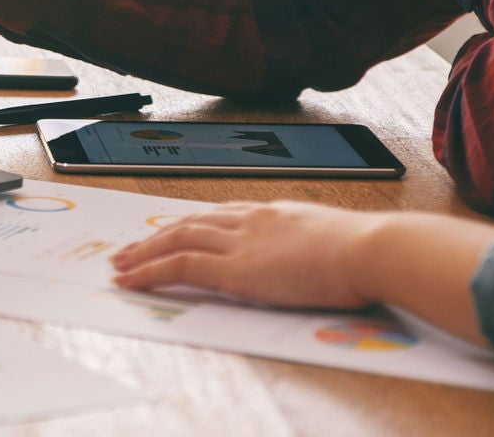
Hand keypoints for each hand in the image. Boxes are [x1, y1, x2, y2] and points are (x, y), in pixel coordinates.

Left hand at [111, 201, 381, 308]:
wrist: (373, 250)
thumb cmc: (370, 252)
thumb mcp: (338, 240)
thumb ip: (318, 245)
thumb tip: (325, 257)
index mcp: (275, 213)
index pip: (221, 214)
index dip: (192, 223)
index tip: (175, 230)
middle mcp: (250, 220)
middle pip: (190, 222)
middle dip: (157, 235)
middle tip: (131, 247)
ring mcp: (239, 242)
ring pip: (176, 240)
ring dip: (143, 252)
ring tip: (120, 264)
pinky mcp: (234, 270)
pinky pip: (178, 266)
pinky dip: (149, 272)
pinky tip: (130, 281)